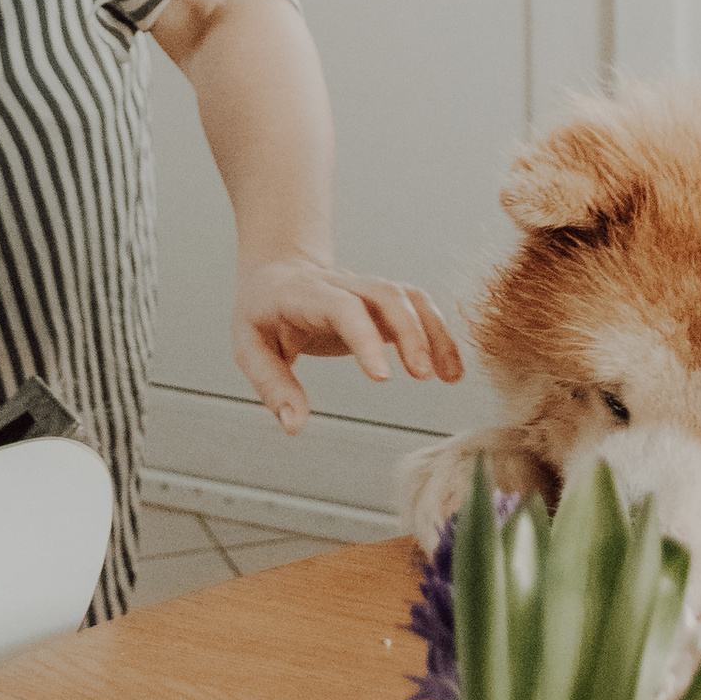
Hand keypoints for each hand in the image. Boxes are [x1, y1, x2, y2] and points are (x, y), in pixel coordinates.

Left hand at [232, 253, 465, 436]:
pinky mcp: (383, 300)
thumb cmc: (262, 314)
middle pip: (385, 294)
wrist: (277, 273)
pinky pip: (418, 307)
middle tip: (422, 376)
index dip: (364, 338)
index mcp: (303, 294)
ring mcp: (366, 288)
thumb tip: (295, 426)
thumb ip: (273, 386)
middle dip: (410, 332)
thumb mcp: (250, 349)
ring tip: (450, 376)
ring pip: (409, 296)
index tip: (382, 378)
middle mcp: (341, 284)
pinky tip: (450, 370)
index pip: (341, 308)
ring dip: (434, 332)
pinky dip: (439, 334)